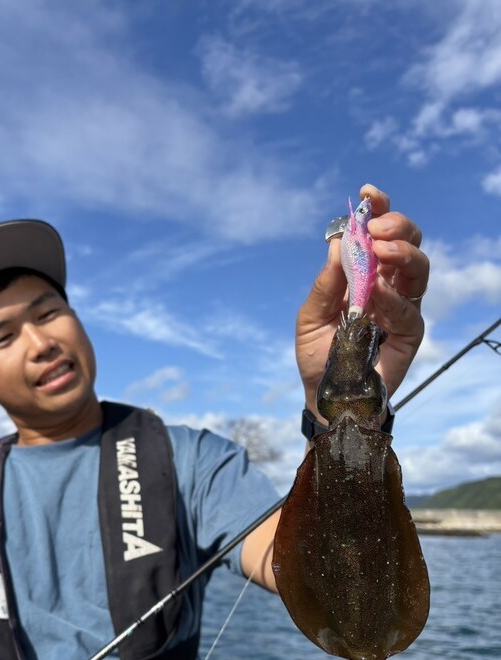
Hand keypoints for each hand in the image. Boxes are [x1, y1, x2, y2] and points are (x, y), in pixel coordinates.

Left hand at [296, 183, 427, 419]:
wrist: (325, 396)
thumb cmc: (318, 354)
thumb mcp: (310, 316)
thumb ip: (325, 284)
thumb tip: (338, 242)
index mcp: (365, 272)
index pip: (379, 232)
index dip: (378, 209)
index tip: (368, 194)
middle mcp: (389, 284)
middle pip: (408, 241)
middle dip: (396, 225)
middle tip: (375, 229)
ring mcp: (402, 308)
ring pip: (420, 269)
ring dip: (403, 253)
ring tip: (381, 250)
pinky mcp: (409, 334)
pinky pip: (409, 310)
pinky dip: (392, 297)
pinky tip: (375, 293)